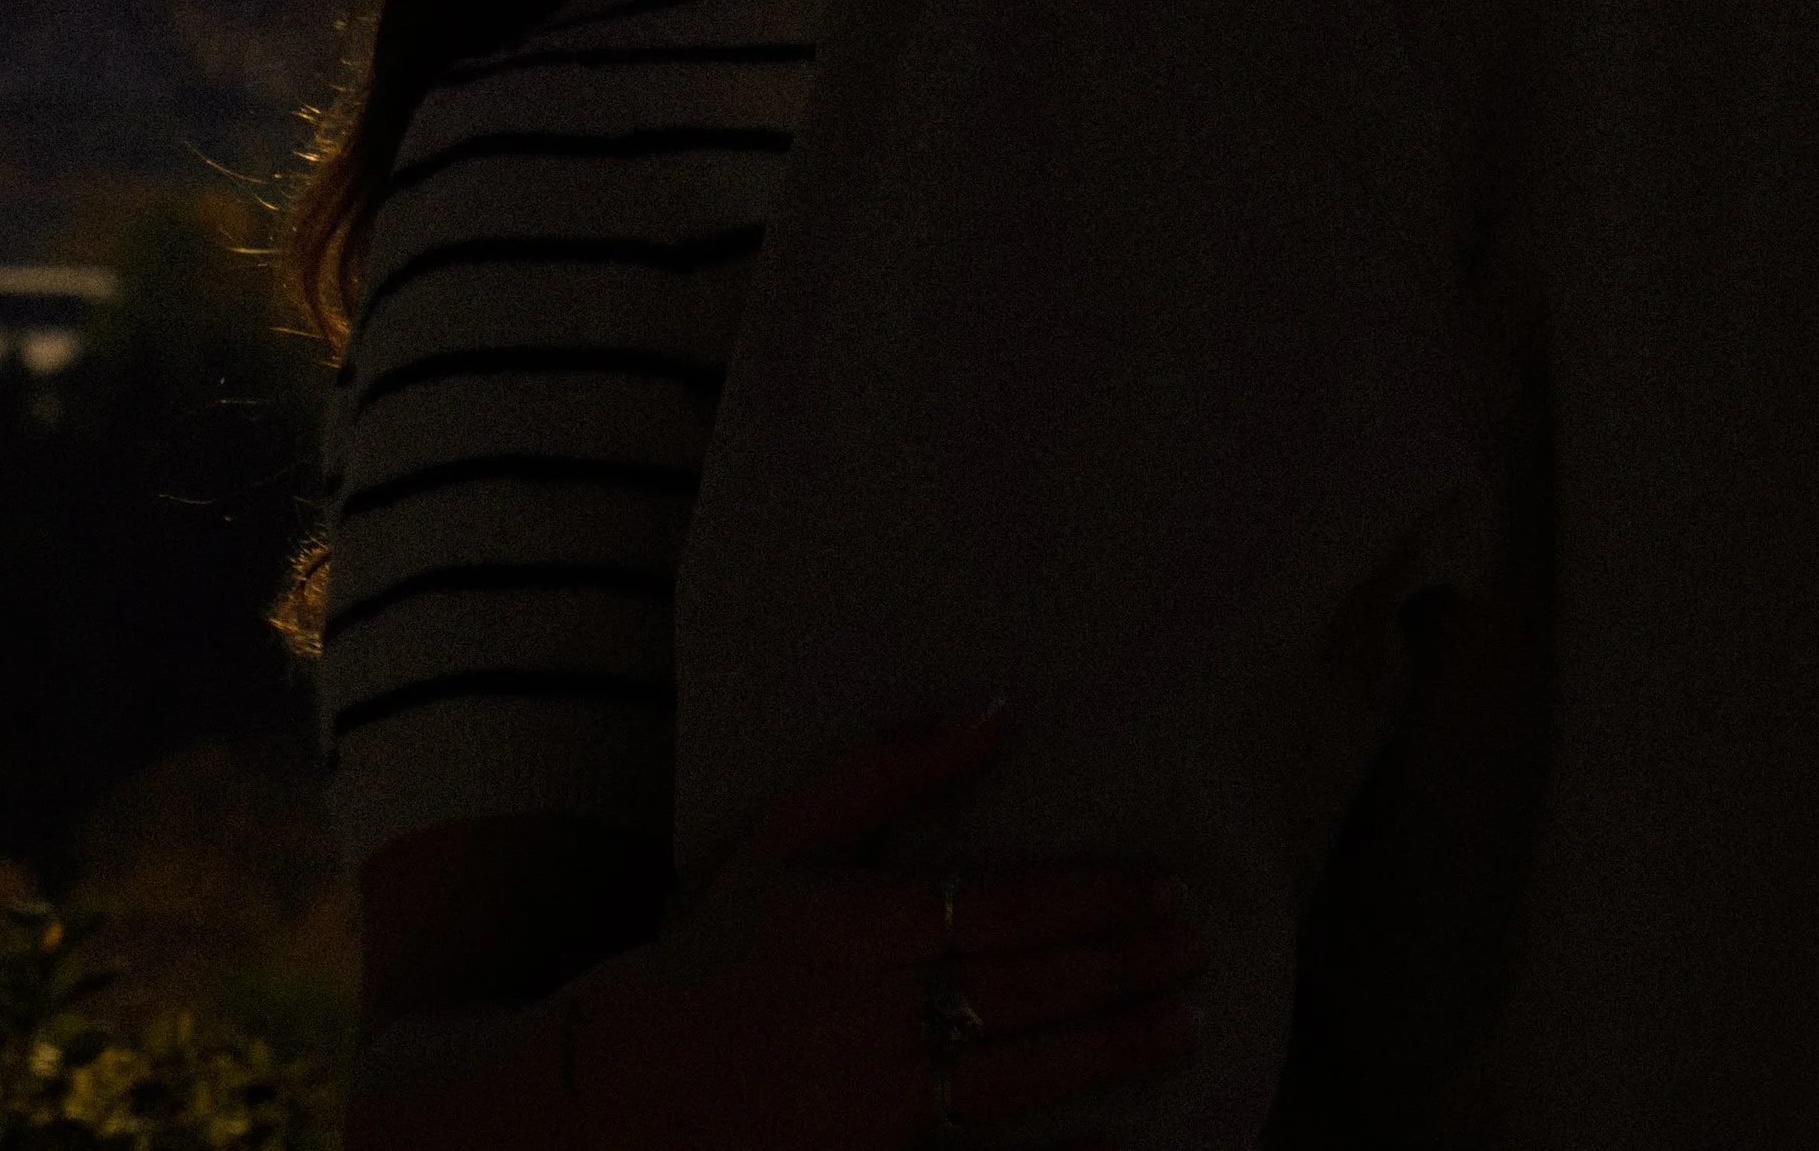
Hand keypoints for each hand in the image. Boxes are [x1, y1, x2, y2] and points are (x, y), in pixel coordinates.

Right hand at [565, 710, 1205, 1149]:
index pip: (1003, 906)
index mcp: (855, 924)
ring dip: (1112, 1048)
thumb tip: (999, 710)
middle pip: (1027, 987)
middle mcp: (872, 1016)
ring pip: (1021, 1075)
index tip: (1162, 883)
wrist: (621, 1091)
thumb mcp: (786, 837)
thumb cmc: (717, 949)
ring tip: (1185, 1020)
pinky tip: (1118, 1142)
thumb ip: (890, 768)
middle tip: (1198, 944)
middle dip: (1125, 965)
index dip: (1093, 896)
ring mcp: (875, 1106)